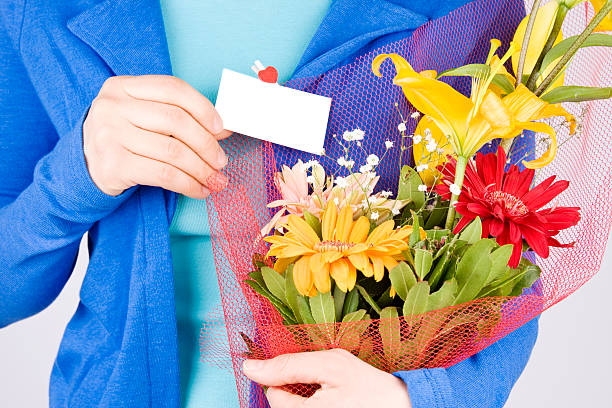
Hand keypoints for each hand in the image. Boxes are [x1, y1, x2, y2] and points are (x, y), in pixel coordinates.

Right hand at [83, 75, 232, 198]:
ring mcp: (110, 135)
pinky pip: (163, 174)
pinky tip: (199, 190)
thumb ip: (180, 117)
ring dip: (201, 169)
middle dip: (206, 144)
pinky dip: (188, 184)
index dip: (203, 108)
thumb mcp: (144, 119)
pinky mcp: (114, 164)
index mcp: (122, 86)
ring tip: (215, 180)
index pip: (173, 89)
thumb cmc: (123, 140)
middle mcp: (113, 106)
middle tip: (221, 161)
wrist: (83, 168)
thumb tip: (224, 128)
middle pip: (176, 120)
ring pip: (173, 151)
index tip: (221, 129)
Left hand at [243, 349, 411, 407]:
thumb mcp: (329, 364)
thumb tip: (248, 367)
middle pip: (282, 405)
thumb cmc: (367, 385)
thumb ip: (288, 364)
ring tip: (334, 394)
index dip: (287, 376)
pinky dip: (316, 404)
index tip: (312, 372)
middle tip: (327, 384)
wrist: (402, 406)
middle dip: (297, 389)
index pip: (273, 394)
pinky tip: (336, 401)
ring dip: (307, 398)